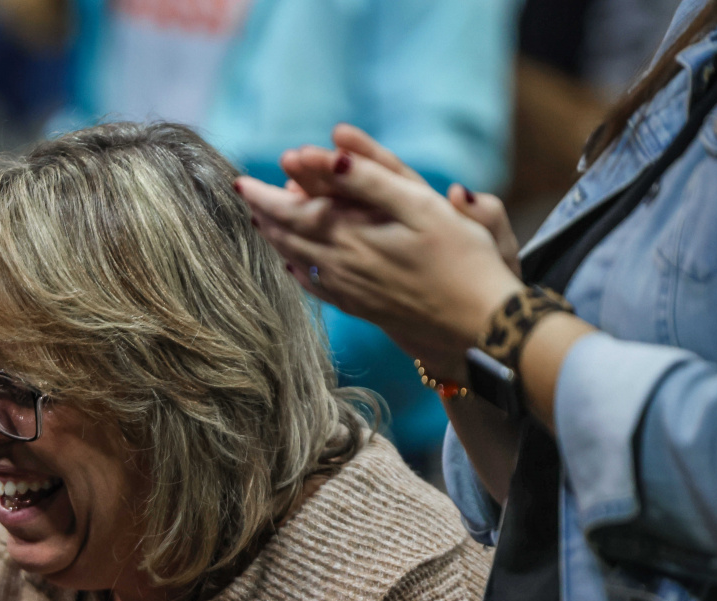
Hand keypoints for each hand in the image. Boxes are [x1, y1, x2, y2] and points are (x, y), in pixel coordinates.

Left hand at [237, 139, 522, 370]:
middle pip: (289, 236)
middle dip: (265, 215)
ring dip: (277, 240)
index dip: (264, 196)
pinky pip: (319, 287)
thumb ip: (374, 180)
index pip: (293, 211)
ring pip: (299, 261)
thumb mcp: (423, 207)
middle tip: (244, 200)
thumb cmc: (462, 261)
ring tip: (261, 225)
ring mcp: (351, 290)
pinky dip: (299, 271)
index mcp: (352, 235)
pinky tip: (294, 268)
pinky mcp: (363, 307)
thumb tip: (331, 157)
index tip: (239, 183)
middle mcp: (343, 264)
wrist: (478, 327)